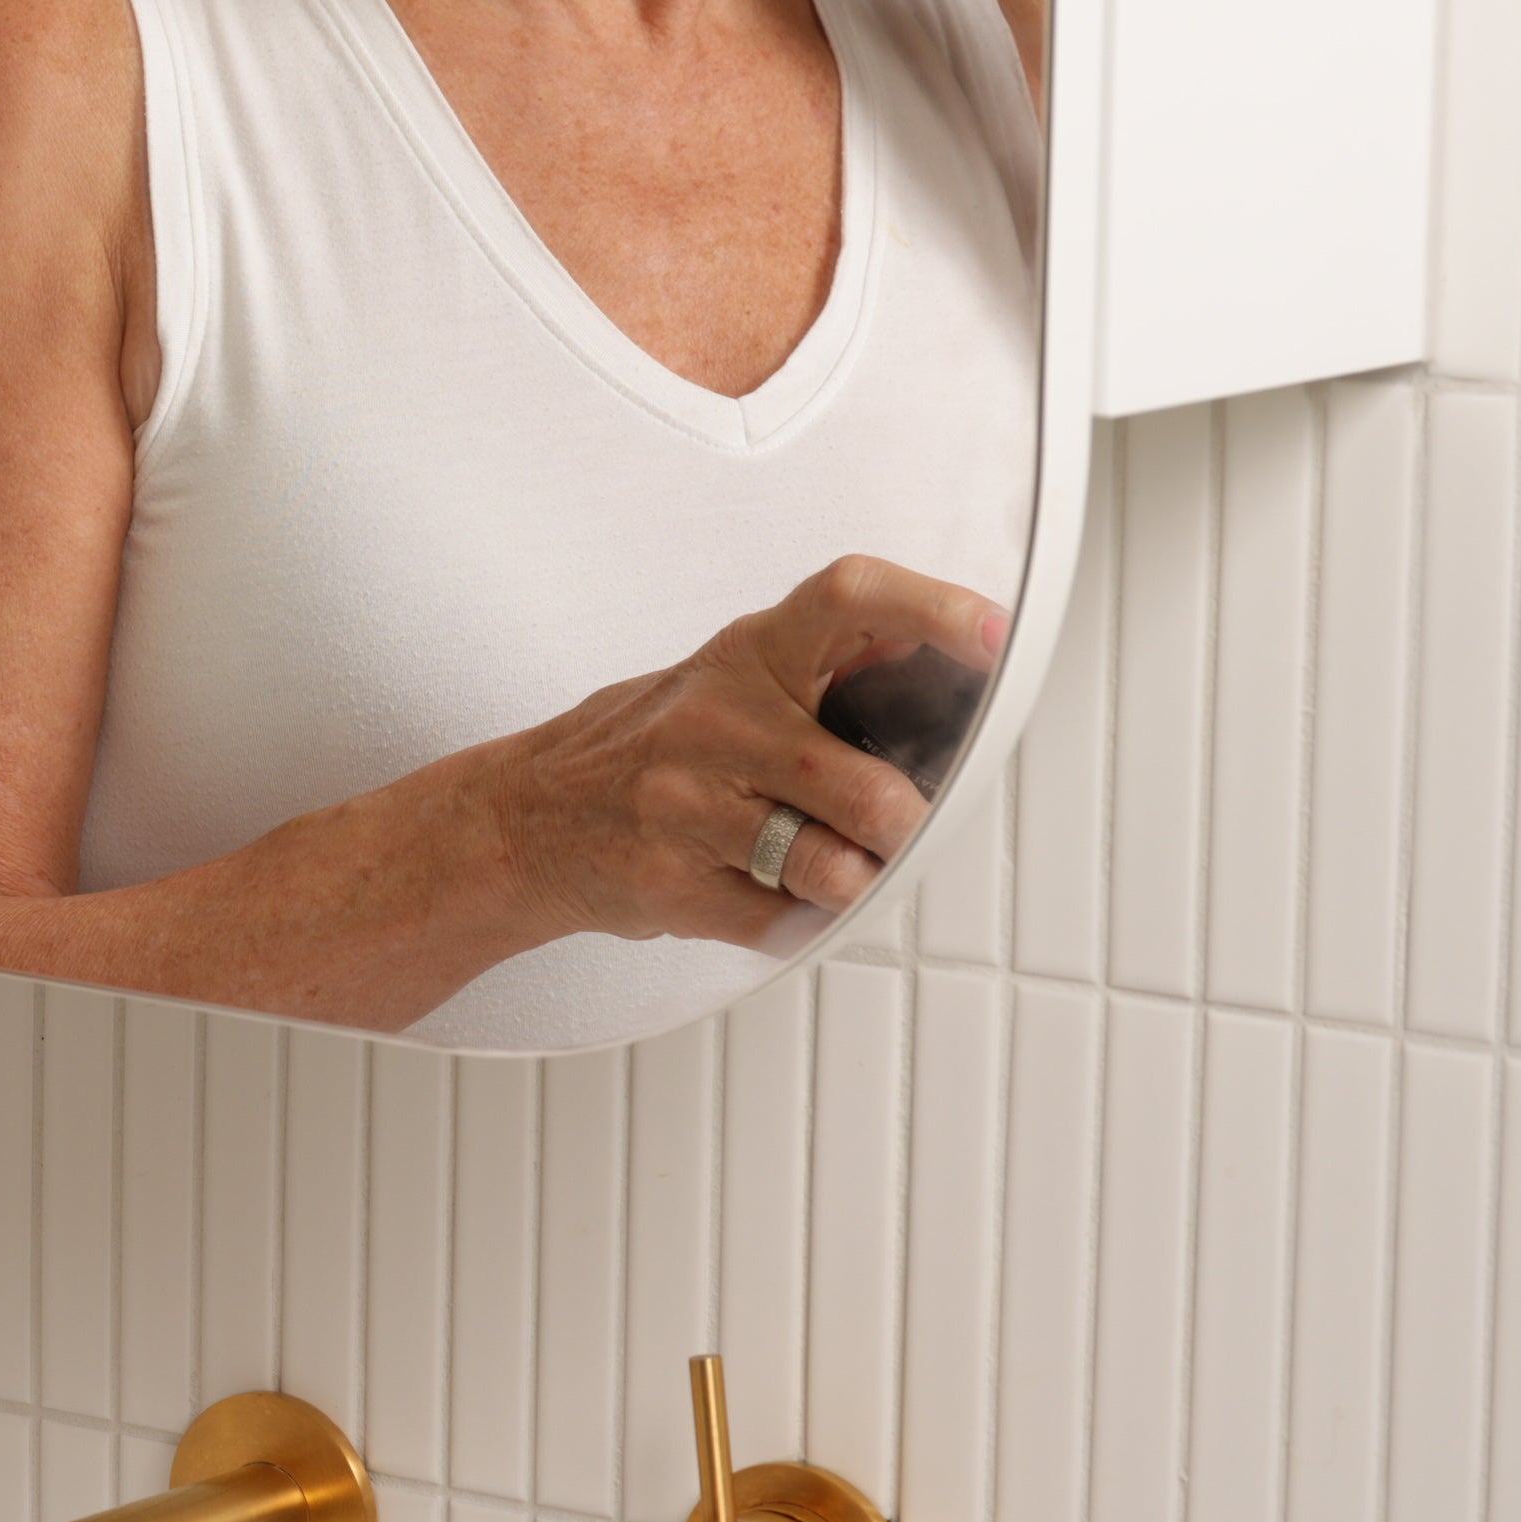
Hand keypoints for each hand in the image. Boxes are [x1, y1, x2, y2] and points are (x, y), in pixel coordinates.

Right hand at [471, 556, 1010, 938]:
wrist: (524, 816)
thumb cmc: (648, 744)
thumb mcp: (731, 674)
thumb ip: (832, 662)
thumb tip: (949, 657)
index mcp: (748, 654)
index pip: (849, 598)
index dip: (934, 612)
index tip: (996, 639)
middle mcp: (719, 722)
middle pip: (862, 782)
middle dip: (910, 826)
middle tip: (916, 828)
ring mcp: (690, 806)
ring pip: (831, 868)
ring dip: (859, 884)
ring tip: (840, 869)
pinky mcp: (674, 884)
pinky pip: (785, 923)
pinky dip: (802, 922)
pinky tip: (772, 894)